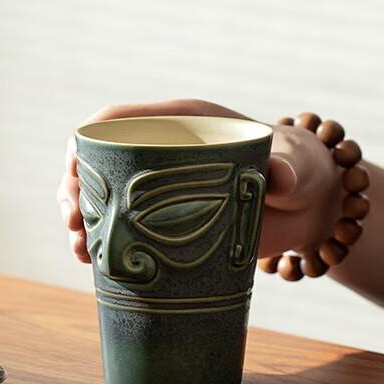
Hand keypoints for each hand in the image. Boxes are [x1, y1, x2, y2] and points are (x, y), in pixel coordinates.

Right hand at [56, 99, 342, 262]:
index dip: (88, 139)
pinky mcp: (165, 222)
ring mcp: (160, 189)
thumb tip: (277, 180)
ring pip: (102, 197)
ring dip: (82, 220)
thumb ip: (287, 168)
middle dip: (74, 188)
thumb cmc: (302, 171)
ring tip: (81, 250)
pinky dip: (103, 243)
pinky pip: (122, 228)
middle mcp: (163, 153)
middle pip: (98, 161)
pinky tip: (93, 264)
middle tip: (74, 223)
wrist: (310, 208)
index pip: (119, 119)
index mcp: (183, 124)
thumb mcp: (296, 165)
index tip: (74, 169)